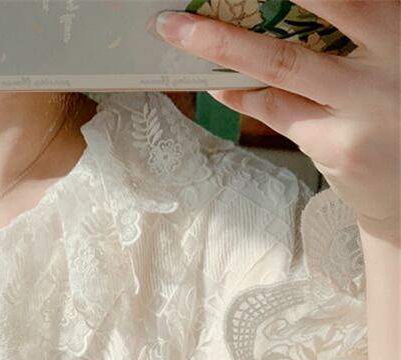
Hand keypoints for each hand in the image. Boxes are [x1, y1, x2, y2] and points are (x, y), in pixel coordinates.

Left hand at [156, 1, 399, 241]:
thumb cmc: (399, 109)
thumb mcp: (394, 57)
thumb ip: (361, 30)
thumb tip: (284, 12)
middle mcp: (393, 62)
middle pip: (325, 11)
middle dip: (251, 12)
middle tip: (193, 5)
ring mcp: (362, 108)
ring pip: (282, 65)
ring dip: (222, 46)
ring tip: (180, 30)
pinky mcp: (336, 147)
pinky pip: (276, 111)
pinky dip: (242, 95)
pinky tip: (218, 85)